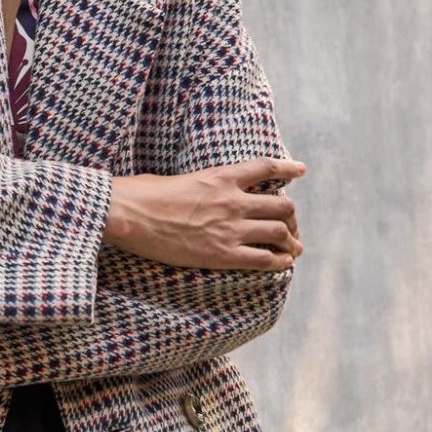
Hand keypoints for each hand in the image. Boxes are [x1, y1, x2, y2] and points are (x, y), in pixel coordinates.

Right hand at [103, 157, 305, 271]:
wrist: (131, 214)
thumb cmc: (142, 194)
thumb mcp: (175, 178)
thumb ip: (196, 184)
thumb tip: (192, 190)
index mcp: (221, 176)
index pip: (266, 168)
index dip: (287, 169)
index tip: (301, 171)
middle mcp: (233, 201)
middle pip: (282, 206)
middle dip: (291, 218)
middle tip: (290, 227)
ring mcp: (230, 228)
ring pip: (279, 233)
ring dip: (290, 241)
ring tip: (294, 249)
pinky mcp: (223, 254)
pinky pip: (264, 259)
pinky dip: (279, 262)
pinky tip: (284, 263)